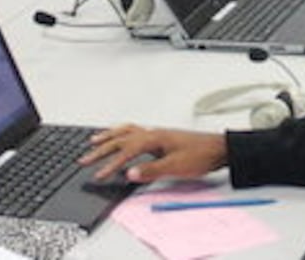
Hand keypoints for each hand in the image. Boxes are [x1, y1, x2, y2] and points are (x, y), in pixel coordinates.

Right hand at [80, 124, 228, 182]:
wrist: (220, 149)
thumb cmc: (201, 154)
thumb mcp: (176, 166)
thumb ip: (151, 170)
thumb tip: (130, 173)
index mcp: (155, 138)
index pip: (126, 151)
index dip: (111, 164)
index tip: (98, 174)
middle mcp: (154, 133)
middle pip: (122, 138)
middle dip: (102, 149)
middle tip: (85, 159)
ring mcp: (157, 134)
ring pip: (127, 131)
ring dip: (110, 136)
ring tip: (95, 141)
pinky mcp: (162, 138)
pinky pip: (135, 132)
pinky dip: (123, 134)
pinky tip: (122, 138)